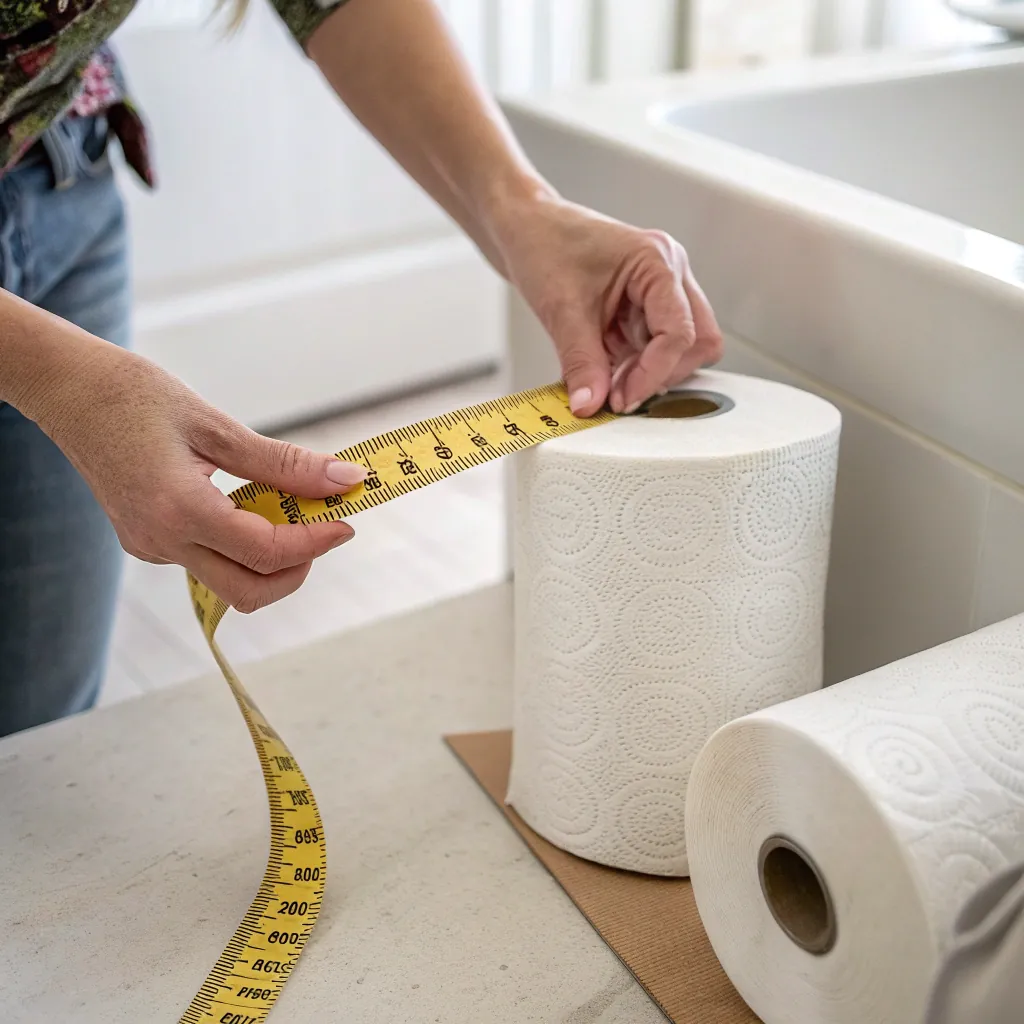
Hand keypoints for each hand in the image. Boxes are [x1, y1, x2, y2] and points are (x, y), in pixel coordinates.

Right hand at [28, 339, 364, 612]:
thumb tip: (345, 479)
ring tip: (288, 506)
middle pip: (249, 591)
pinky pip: (206, 561)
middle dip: (297, 567)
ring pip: (228, 582)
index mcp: (179, 511)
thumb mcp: (218, 426)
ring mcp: (150, 547)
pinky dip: (241, 544)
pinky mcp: (146, 542)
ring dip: (271, 557)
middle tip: (323, 524)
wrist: (67, 390)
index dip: (316, 542)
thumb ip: (284, 463)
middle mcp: (161, 542)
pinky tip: (250, 503)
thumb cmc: (135, 395)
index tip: (347, 519)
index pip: (266, 553)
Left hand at [494, 195, 722, 416]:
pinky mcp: (643, 305)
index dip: (653, 374)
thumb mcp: (561, 309)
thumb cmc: (543, 242)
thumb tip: (590, 404)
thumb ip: (581, 362)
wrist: (524, 228)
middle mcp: (667, 273)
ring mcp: (658, 289)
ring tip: (606, 381)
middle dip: (663, 374)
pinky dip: (633, 365)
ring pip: (680, 347)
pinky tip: (603, 370)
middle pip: (698, 341)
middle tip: (621, 394)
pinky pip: (653, 346)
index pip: (680, 332)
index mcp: (656, 261)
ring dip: (648, 371)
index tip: (623, 399)